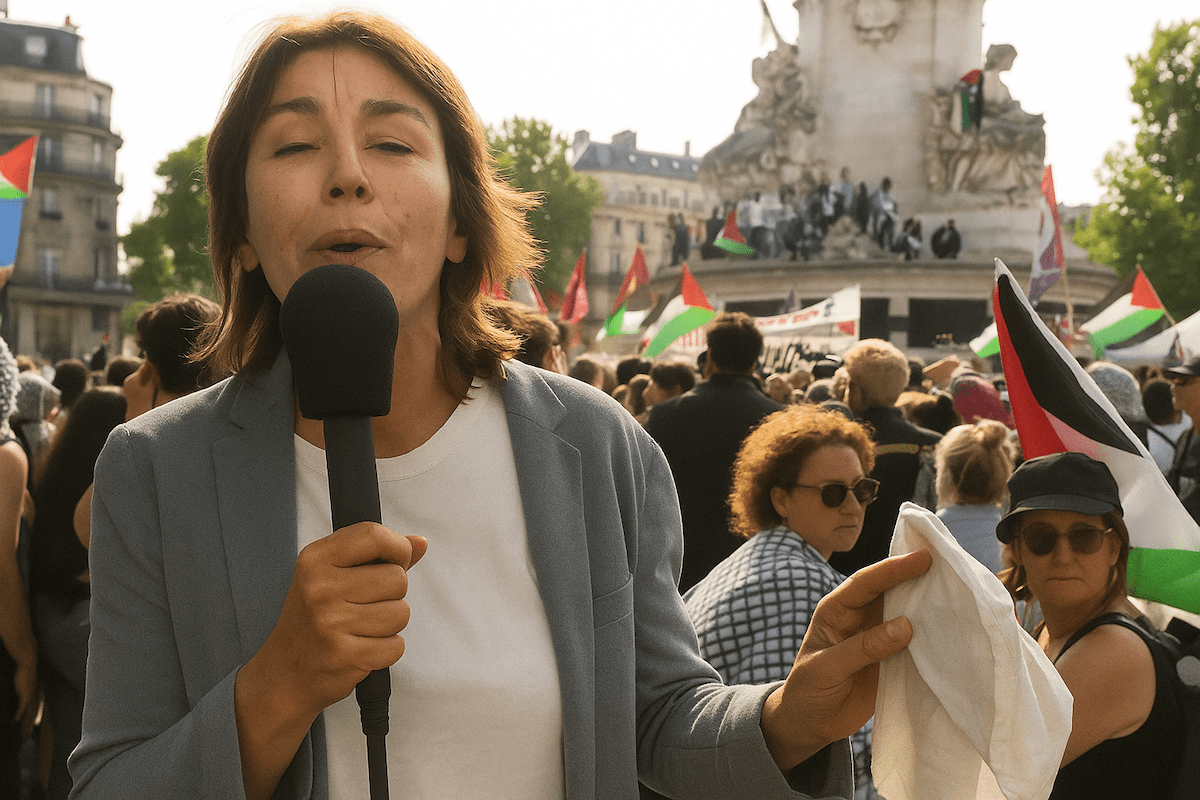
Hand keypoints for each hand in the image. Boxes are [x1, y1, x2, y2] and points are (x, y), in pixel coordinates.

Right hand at [13, 654, 37, 736]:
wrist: (28, 665)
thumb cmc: (25, 672)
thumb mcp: (25, 683)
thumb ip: (24, 688)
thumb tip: (21, 689)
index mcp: (36, 695)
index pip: (36, 710)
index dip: (34, 719)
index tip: (32, 728)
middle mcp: (35, 697)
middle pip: (33, 715)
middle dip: (30, 726)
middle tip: (28, 736)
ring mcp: (31, 697)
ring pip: (30, 714)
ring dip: (26, 723)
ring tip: (24, 733)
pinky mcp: (26, 695)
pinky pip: (23, 707)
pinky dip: (19, 714)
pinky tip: (15, 720)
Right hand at [248, 523, 426, 723]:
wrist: (285, 674)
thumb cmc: (316, 618)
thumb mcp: (333, 576)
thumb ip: (378, 556)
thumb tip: (421, 542)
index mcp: (315, 559)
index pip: (373, 534)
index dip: (399, 547)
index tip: (398, 562)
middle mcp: (319, 587)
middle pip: (397, 578)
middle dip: (394, 594)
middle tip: (367, 606)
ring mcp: (329, 622)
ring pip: (401, 612)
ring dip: (391, 624)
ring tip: (362, 629)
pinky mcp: (344, 655)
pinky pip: (396, 646)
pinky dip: (387, 650)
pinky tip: (362, 649)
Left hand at [761, 549, 931, 769]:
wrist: (812, 723)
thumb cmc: (808, 689)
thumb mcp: (826, 668)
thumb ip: (863, 648)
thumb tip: (905, 626)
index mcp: (836, 610)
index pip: (866, 582)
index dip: (893, 568)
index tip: (922, 558)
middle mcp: (860, 617)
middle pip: (890, 590)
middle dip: (916, 575)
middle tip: (948, 563)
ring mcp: (878, 637)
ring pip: (906, 612)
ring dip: (928, 603)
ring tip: (958, 590)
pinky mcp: (892, 659)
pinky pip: (915, 642)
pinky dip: (932, 635)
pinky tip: (952, 628)